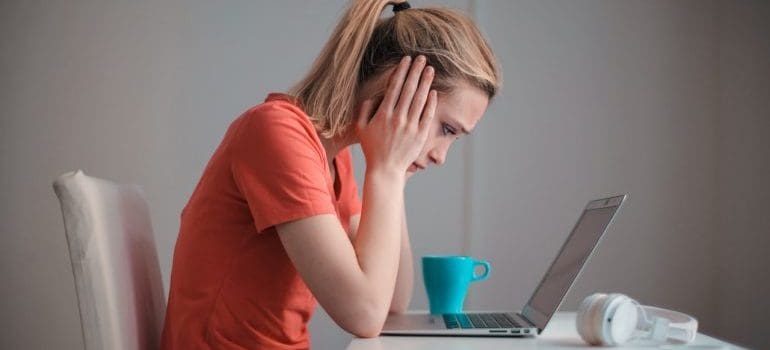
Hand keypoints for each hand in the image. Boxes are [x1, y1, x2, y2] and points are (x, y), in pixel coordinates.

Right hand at [356, 55, 436, 177]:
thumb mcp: (360, 128)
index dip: (401, 71)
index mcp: (383, 114)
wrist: (385, 170)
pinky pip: (427, 115)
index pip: (394, 87)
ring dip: (425, 82)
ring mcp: (410, 126)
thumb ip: (364, 110)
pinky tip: (434, 91)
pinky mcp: (420, 135)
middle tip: (422, 58)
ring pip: (419, 99)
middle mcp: (397, 118)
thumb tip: (372, 96)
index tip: (406, 60)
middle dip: (416, 71)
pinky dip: (431, 102)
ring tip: (430, 69)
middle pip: (409, 89)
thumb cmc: (372, 148)